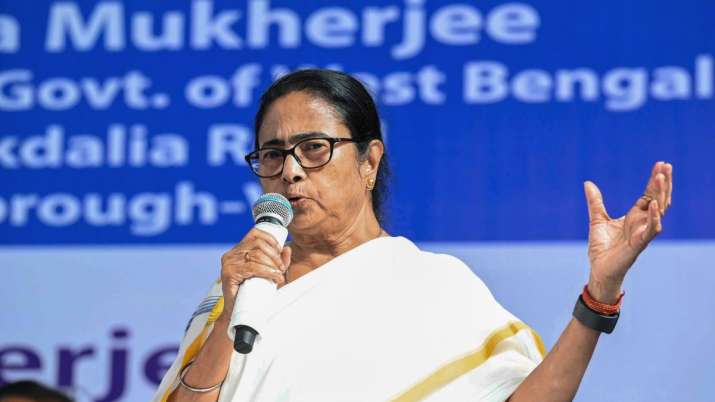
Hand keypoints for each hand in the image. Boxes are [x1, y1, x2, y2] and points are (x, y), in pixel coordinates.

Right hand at [217, 228, 291, 321]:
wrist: (238, 311)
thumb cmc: (253, 291)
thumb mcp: (269, 272)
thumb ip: (279, 260)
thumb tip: (287, 248)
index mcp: (239, 249)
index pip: (255, 234)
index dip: (271, 239)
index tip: (280, 250)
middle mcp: (231, 253)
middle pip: (258, 243)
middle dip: (274, 255)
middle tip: (282, 268)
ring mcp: (228, 262)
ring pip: (256, 254)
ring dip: (272, 263)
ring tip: (279, 274)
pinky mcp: (228, 273)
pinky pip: (252, 267)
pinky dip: (267, 271)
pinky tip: (275, 276)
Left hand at [583, 161, 672, 302]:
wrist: (599, 269)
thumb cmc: (601, 248)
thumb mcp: (597, 219)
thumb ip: (595, 202)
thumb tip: (587, 182)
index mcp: (635, 216)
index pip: (649, 194)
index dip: (654, 180)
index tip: (660, 164)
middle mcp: (642, 222)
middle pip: (659, 199)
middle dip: (663, 182)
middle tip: (666, 165)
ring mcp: (643, 232)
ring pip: (659, 211)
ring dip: (661, 194)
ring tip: (662, 177)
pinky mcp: (639, 244)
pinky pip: (651, 229)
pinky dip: (654, 217)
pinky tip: (655, 204)